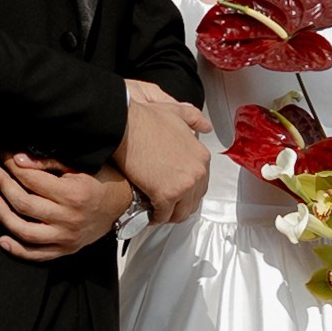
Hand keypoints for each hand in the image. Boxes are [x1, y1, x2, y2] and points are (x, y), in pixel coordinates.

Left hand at [0, 156, 134, 261]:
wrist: (124, 205)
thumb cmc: (102, 180)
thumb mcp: (80, 165)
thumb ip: (49, 163)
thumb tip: (19, 159)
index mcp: (73, 194)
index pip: (32, 179)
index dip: (13, 165)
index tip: (2, 154)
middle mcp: (68, 218)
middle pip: (24, 203)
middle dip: (2, 184)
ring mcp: (66, 237)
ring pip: (25, 231)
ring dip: (4, 216)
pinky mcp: (65, 249)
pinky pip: (37, 255)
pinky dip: (17, 250)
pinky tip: (3, 239)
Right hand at [119, 80, 212, 222]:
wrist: (126, 126)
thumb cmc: (145, 120)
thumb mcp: (177, 112)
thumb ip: (195, 119)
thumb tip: (205, 126)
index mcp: (201, 156)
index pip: (201, 184)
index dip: (186, 191)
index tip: (175, 191)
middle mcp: (197, 173)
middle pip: (193, 202)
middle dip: (179, 205)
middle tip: (166, 205)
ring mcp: (184, 185)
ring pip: (180, 213)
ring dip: (169, 215)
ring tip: (157, 212)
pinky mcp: (166, 195)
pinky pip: (162, 215)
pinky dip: (154, 217)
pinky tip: (147, 213)